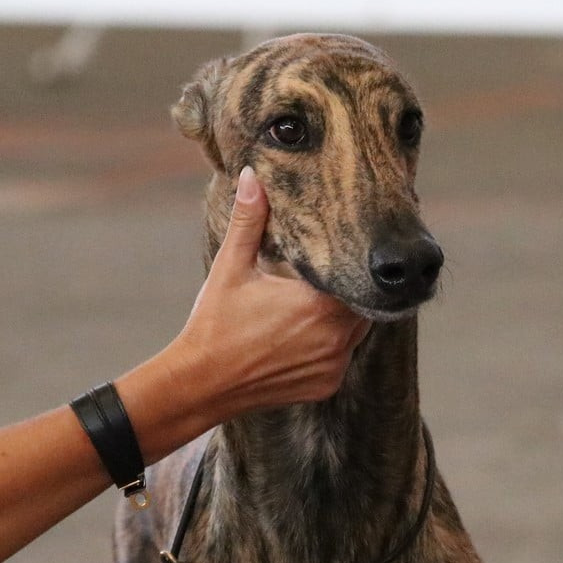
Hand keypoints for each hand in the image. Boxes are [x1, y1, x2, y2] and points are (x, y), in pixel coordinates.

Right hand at [177, 167, 368, 417]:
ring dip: (342, 315)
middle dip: (346, 287)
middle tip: (330, 272)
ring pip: (356, 330)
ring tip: (318, 299)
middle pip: (361, 301)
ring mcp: (333, 366)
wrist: (201, 384)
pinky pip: (342, 358)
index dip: (350, 259)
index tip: (344, 247)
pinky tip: (305, 335)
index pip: (356, 273)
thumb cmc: (215, 323)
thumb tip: (251, 176)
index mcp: (320, 303)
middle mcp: (336, 337)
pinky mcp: (326, 386)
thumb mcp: (231, 267)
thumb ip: (248, 221)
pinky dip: (331, 345)